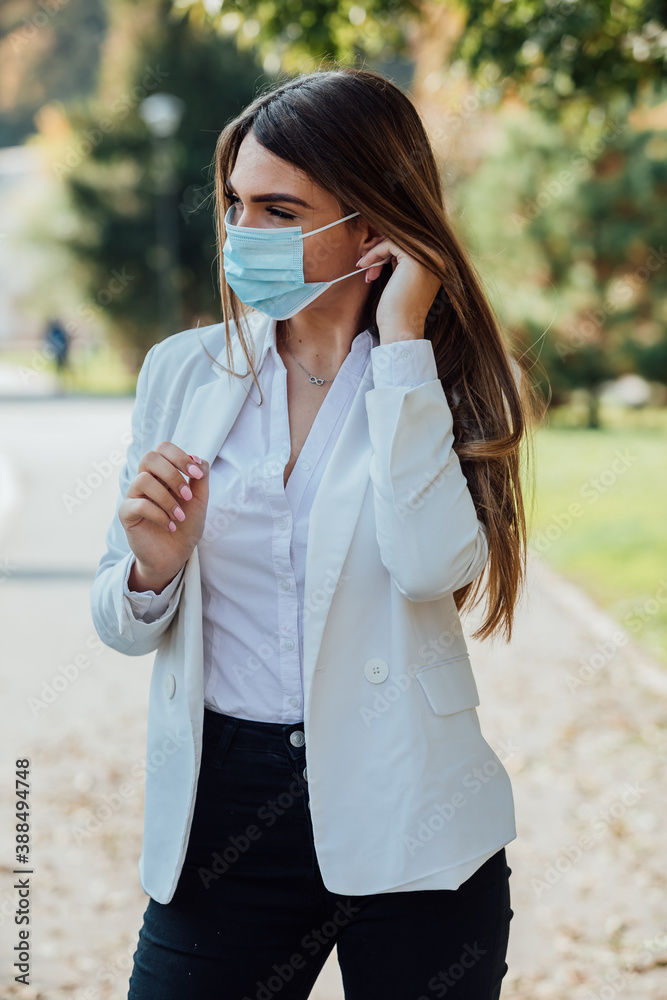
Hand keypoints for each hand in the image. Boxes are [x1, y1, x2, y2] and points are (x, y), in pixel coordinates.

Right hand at [119, 441, 209, 585]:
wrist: (176, 554)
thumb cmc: (186, 525)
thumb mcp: (200, 500)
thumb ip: (201, 478)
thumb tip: (197, 458)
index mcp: (162, 473)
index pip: (163, 448)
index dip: (180, 456)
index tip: (196, 475)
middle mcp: (146, 480)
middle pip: (149, 458)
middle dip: (173, 474)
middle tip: (188, 496)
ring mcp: (134, 496)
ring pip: (143, 480)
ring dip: (167, 499)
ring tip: (180, 516)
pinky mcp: (126, 514)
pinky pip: (138, 504)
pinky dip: (159, 515)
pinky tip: (170, 526)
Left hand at [356, 238, 440, 342]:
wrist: (401, 329)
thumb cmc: (398, 311)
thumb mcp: (401, 280)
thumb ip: (401, 262)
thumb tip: (385, 243)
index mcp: (436, 263)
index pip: (407, 245)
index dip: (386, 253)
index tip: (372, 268)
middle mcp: (437, 257)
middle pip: (401, 240)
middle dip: (380, 254)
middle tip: (367, 270)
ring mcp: (428, 257)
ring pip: (395, 240)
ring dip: (376, 255)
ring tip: (369, 275)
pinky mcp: (414, 259)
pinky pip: (389, 244)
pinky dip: (374, 253)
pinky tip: (366, 267)